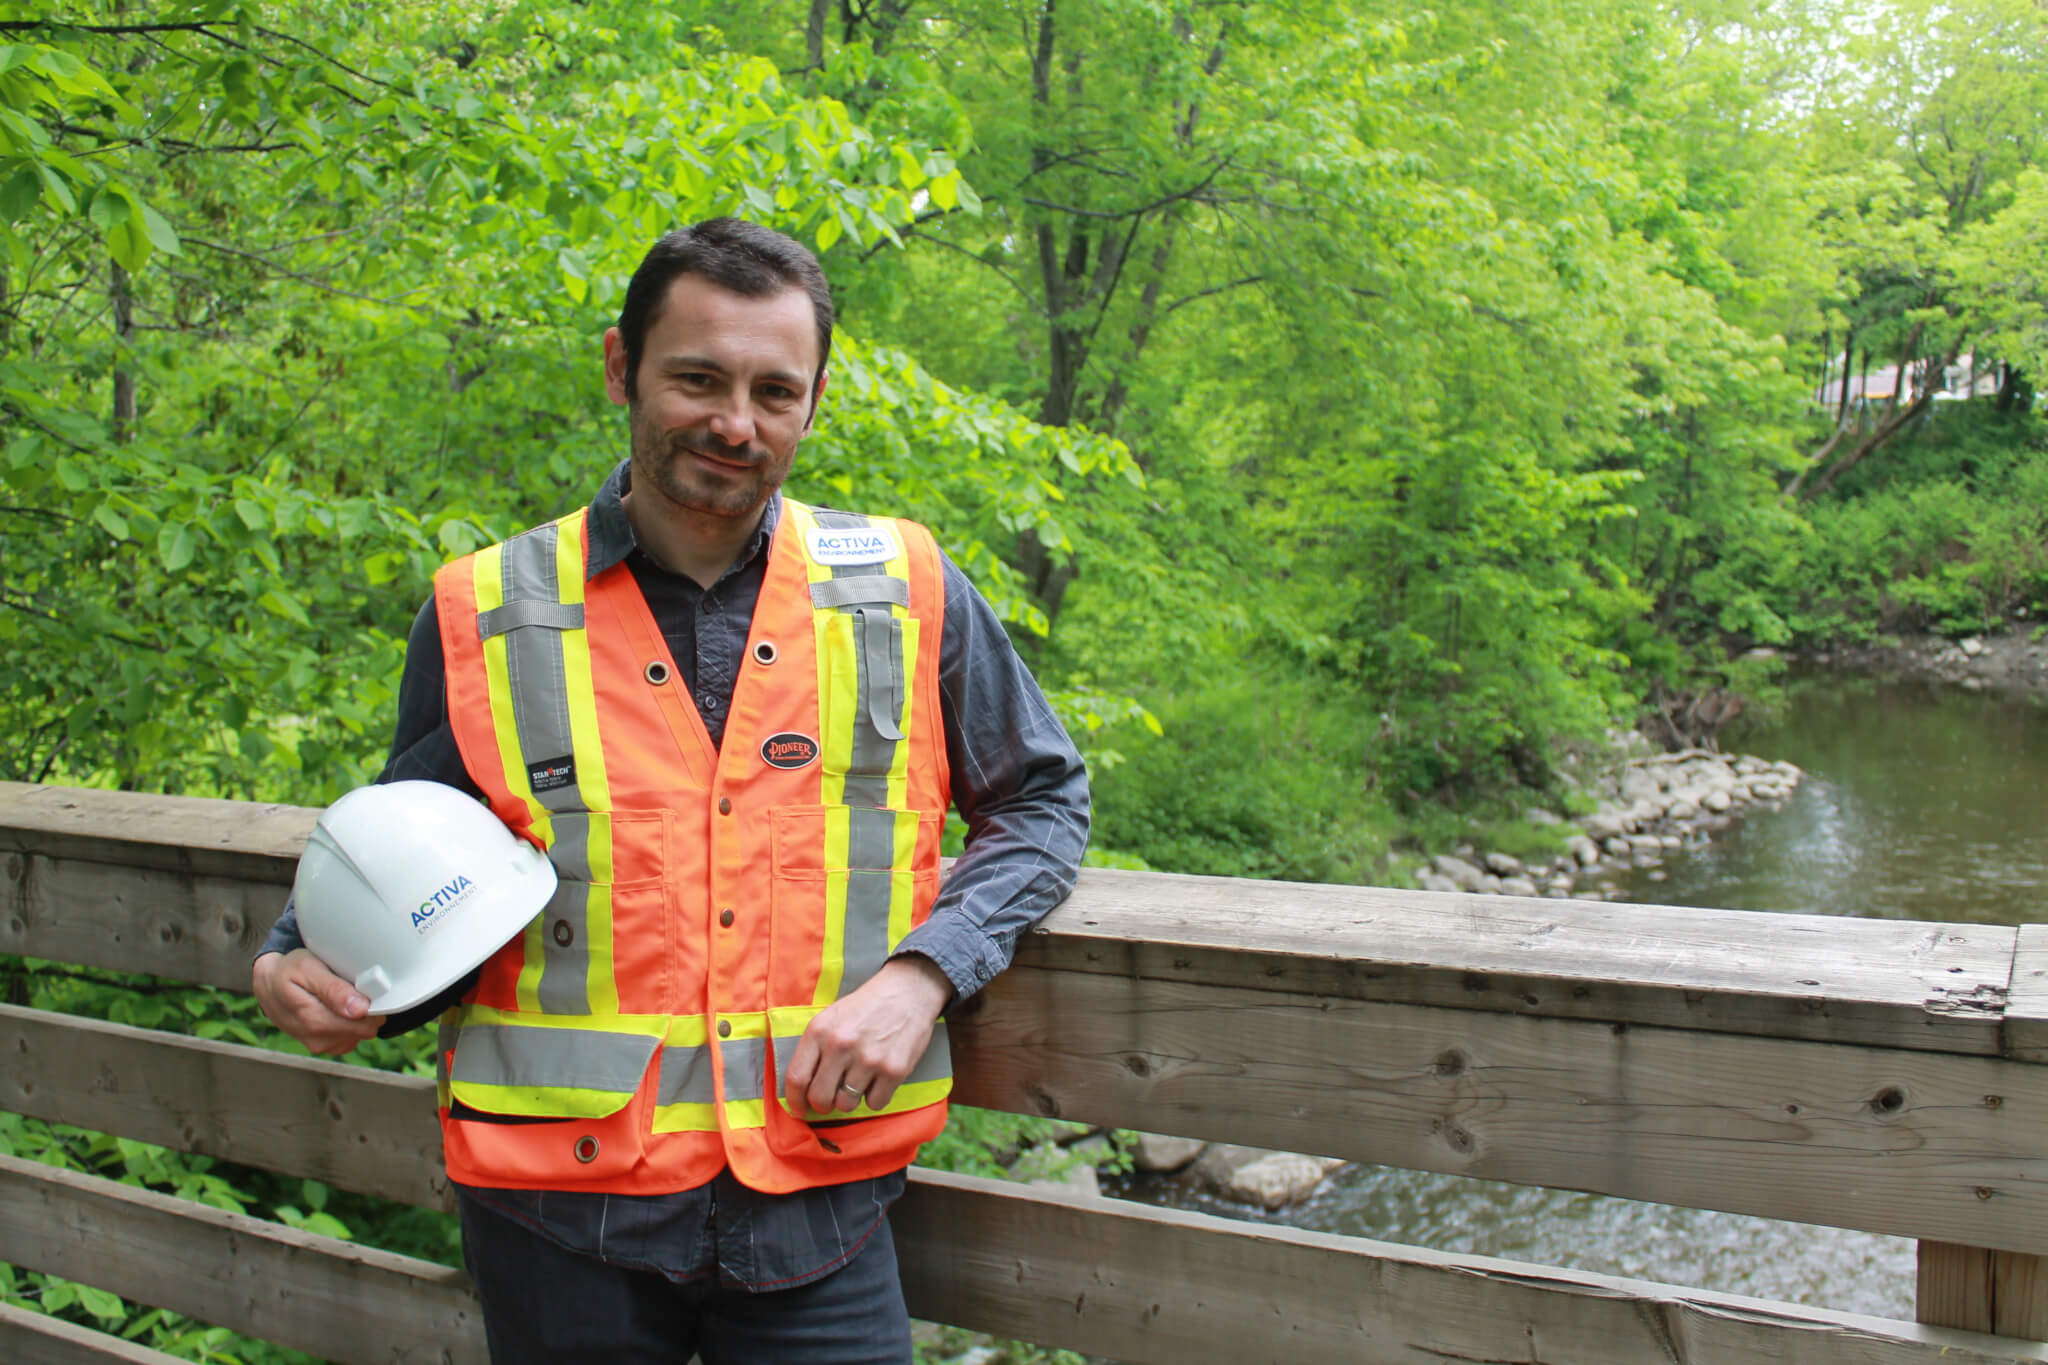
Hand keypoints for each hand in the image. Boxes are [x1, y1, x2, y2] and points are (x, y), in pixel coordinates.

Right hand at [252, 948, 385, 1056]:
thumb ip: (334, 989)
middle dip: (366, 1010)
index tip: (367, 988)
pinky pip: (350, 1038)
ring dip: (357, 1017)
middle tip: (353, 988)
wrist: (268, 985)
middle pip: (365, 1030)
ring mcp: (320, 1045)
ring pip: (359, 1035)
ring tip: (340, 997)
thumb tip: (359, 1010)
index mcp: (313, 1020)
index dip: (373, 1005)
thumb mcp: (307, 969)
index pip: (365, 1024)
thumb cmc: (288, 971)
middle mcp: (316, 1038)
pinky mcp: (324, 1046)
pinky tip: (337, 1009)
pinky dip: (349, 1023)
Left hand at [783, 956, 951, 1115]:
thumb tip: (803, 1086)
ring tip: (858, 1082)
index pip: (796, 1077)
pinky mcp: (894, 1070)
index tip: (800, 1108)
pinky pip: (875, 1103)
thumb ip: (815, 1048)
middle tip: (829, 1100)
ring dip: (850, 1100)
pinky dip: (875, 1097)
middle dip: (822, 1105)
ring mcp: (868, 1059)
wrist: (909, 991)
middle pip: (819, 1098)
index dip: (794, 1100)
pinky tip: (877, 1080)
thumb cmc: (867, 1006)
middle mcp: (841, 1046)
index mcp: (820, 1031)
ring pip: (846, 1104)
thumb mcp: (831, 1017)